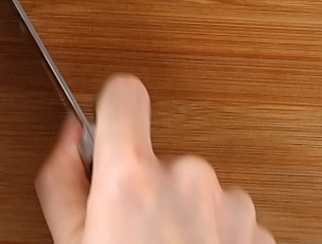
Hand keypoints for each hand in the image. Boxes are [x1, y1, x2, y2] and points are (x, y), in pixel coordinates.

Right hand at [36, 75, 274, 243]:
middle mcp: (187, 179)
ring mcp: (231, 206)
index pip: (124, 93)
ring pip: (197, 191)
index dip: (112, 110)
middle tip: (131, 238)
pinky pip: (228, 219)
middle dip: (147, 189)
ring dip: (184, 218)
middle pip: (160, 157)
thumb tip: (69, 138)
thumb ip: (61, 180)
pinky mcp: (259, 232)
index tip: (110, 129)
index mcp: (132, 178)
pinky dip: (213, 239)